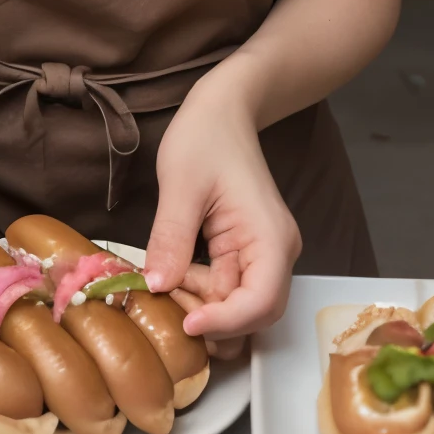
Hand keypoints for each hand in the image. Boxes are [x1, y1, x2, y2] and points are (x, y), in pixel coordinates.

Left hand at [143, 82, 300, 350]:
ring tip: (165, 282)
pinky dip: (200, 292)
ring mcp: (261, 254)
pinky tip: (172, 275)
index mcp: (270, 237)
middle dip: (211, 319)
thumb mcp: (181, 184)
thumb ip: (172, 237)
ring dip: (203, 307)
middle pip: (254, 314)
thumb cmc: (205, 137)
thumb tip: (158, 287)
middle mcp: (276, 253)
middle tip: (166, 301)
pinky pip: (227, 288)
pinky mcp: (244, 252)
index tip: (184, 324)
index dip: (225, 322)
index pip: (261, 302)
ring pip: (239, 306)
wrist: (222, 110)